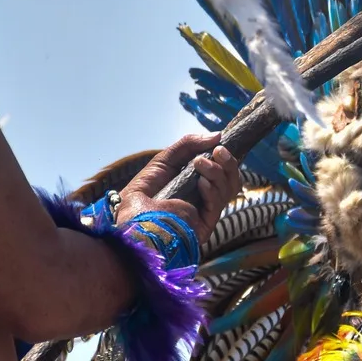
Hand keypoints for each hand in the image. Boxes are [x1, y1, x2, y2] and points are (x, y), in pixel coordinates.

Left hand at [117, 133, 240, 242]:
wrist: (129, 215)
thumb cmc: (144, 190)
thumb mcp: (166, 159)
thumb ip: (189, 145)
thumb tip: (217, 135)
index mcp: (199, 183)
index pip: (224, 171)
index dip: (226, 158)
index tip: (221, 143)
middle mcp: (206, 198)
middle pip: (232, 180)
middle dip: (228, 163)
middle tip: (218, 151)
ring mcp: (207, 212)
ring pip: (229, 190)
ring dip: (217, 172)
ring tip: (199, 164)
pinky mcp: (205, 224)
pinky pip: (219, 204)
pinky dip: (213, 190)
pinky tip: (201, 183)